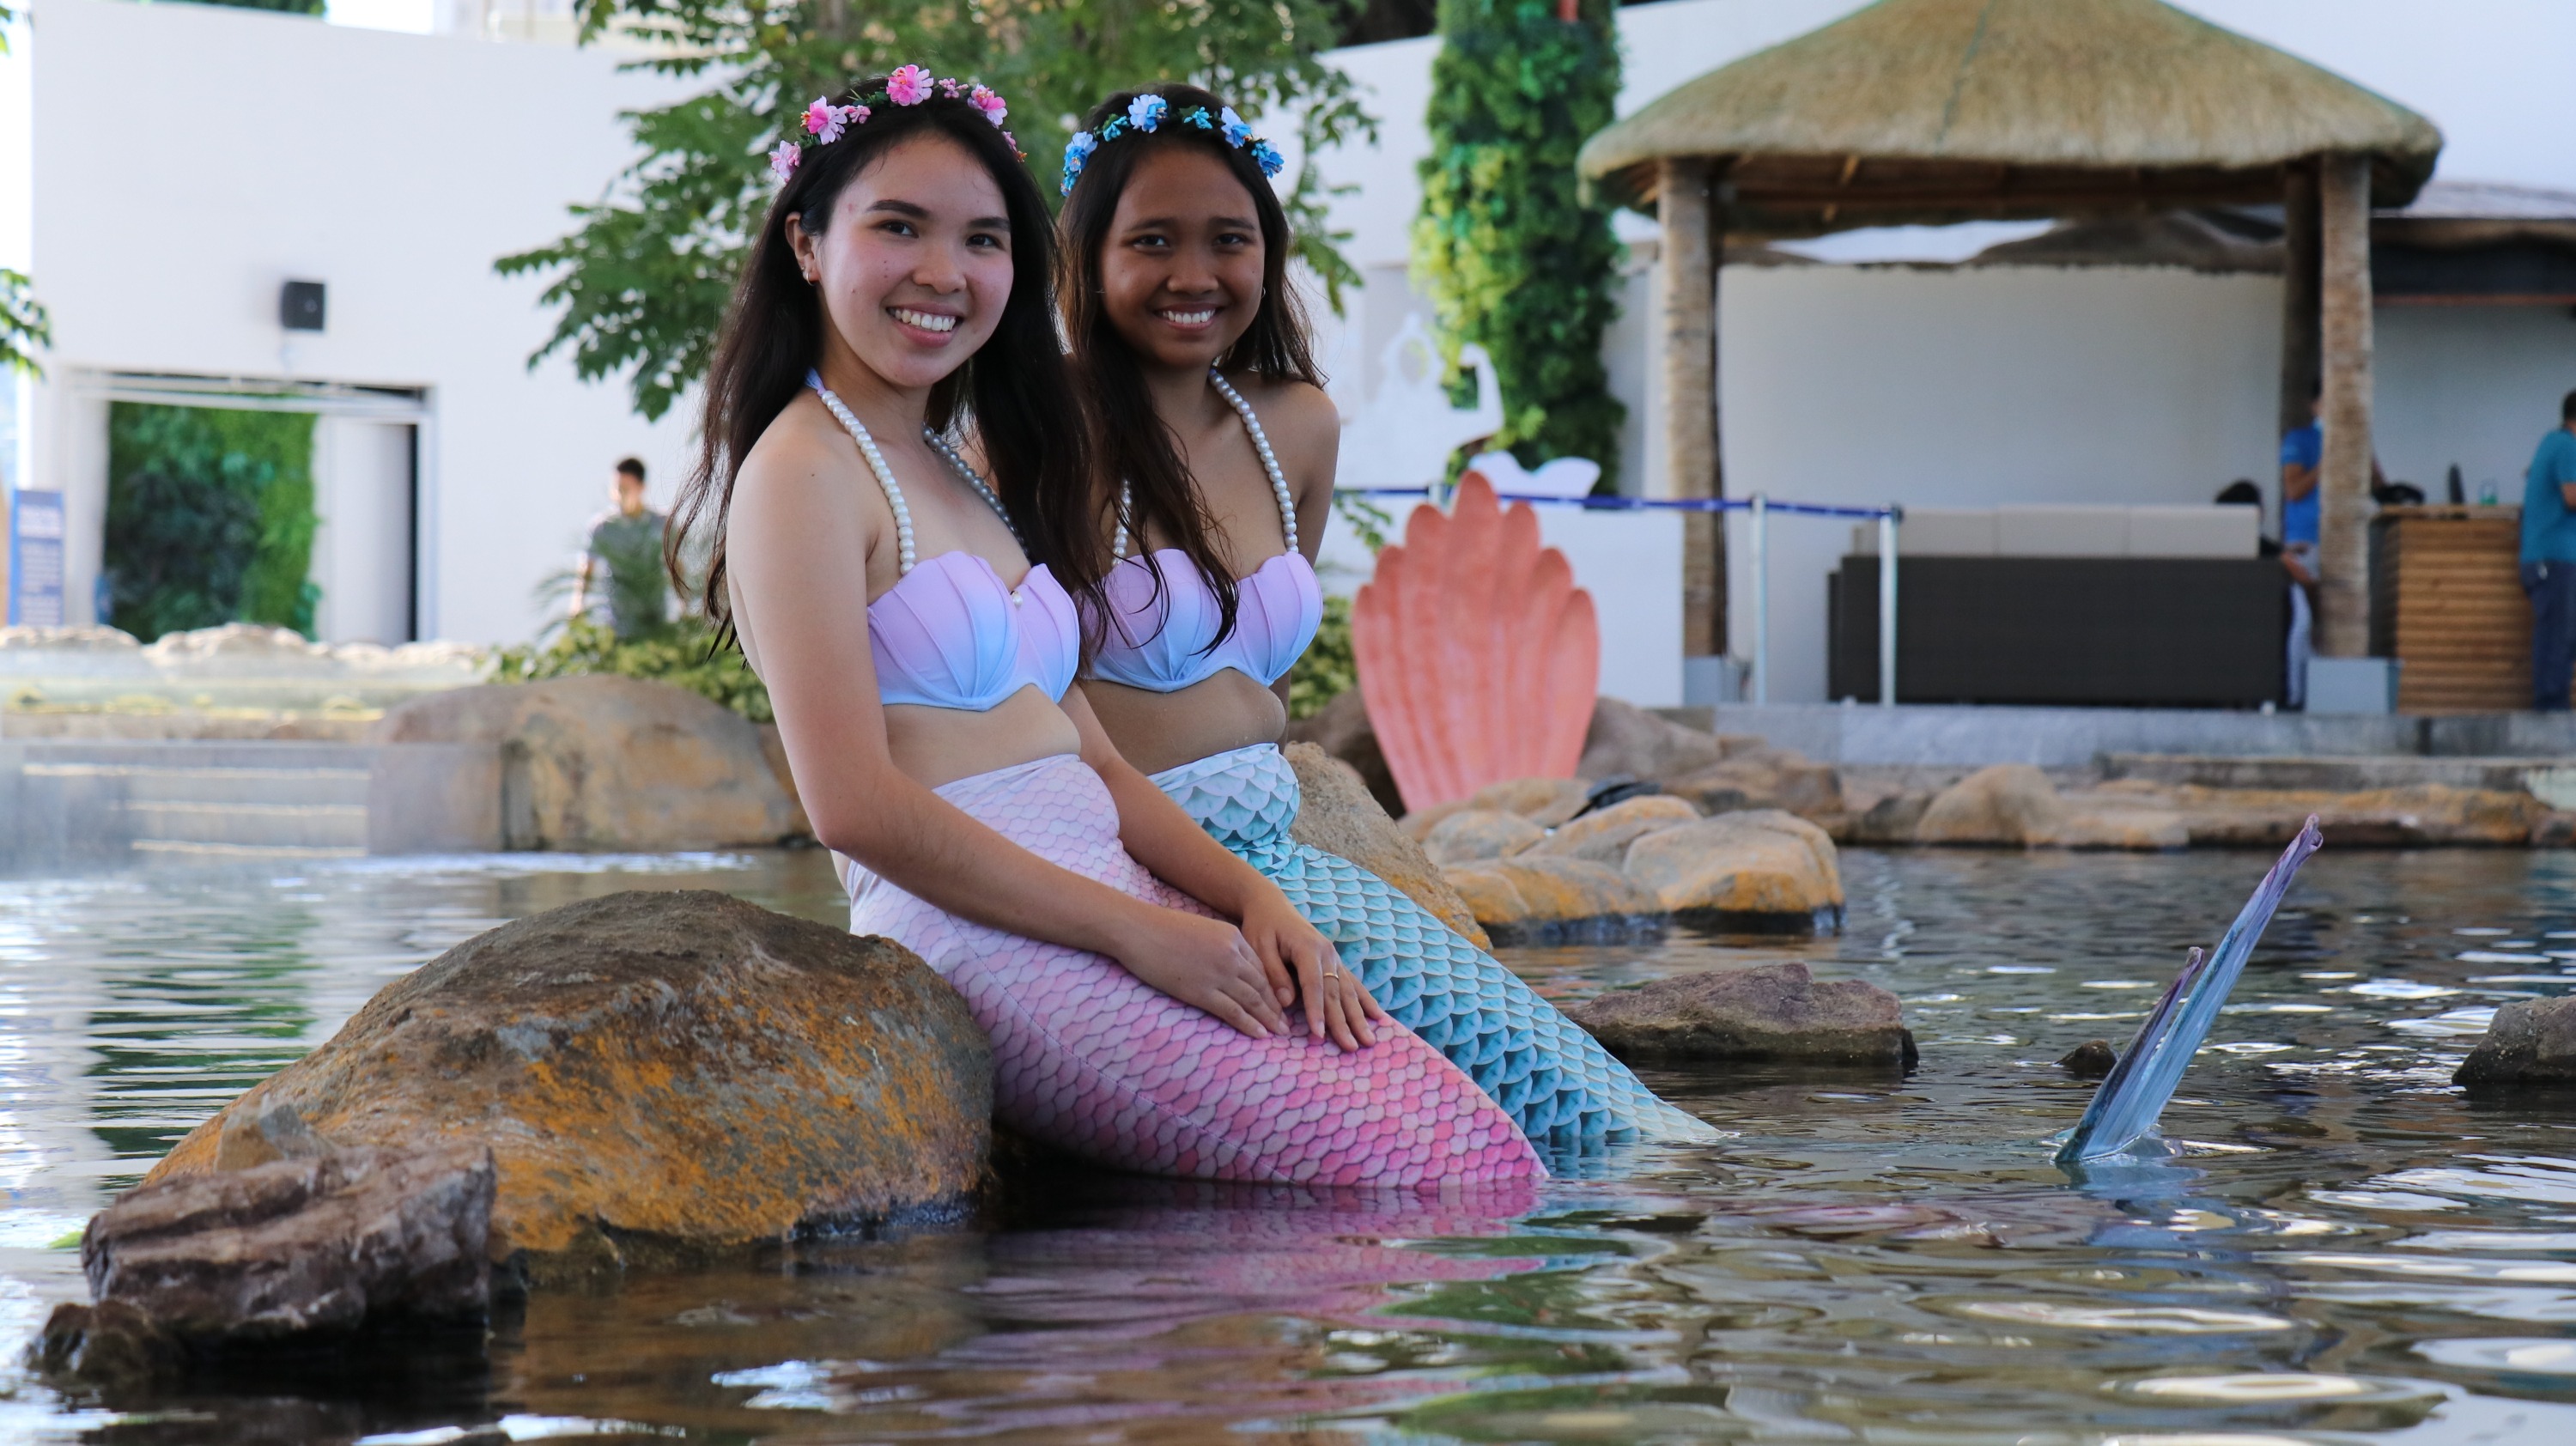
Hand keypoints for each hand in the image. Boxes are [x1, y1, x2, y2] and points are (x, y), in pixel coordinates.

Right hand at [1112, 907, 1291, 1039]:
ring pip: (1253, 1000)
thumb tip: (1229, 966)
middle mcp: (1232, 955)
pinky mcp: (1202, 991)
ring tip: (1280, 1033)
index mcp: (1233, 937)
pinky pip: (1233, 1011)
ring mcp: (1218, 974)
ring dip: (1269, 1019)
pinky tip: (1260, 1034)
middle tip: (1286, 1024)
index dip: (1272, 988)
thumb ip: (1220, 946)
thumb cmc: (1162, 929)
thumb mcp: (1202, 930)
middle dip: (1276, 1007)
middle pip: (1262, 985)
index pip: (1260, 967)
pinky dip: (1249, 1024)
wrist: (1138, 930)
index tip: (1280, 1002)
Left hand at [1238, 890, 1385, 1050]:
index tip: (1319, 1034)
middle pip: (1336, 993)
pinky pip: (1353, 984)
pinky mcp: (1336, 962)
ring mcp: (1334, 958)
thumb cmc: (1262, 927)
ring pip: (1349, 991)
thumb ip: (1273, 973)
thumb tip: (1287, 1002)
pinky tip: (1378, 1017)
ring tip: (1370, 1040)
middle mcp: (1327, 953)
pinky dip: (1366, 1001)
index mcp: (1307, 948)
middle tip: (1353, 1047)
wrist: (1272, 906)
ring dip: (1360, 1017)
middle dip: (1345, 1022)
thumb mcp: (1259, 946)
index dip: (1317, 1011)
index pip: (1313, 986)